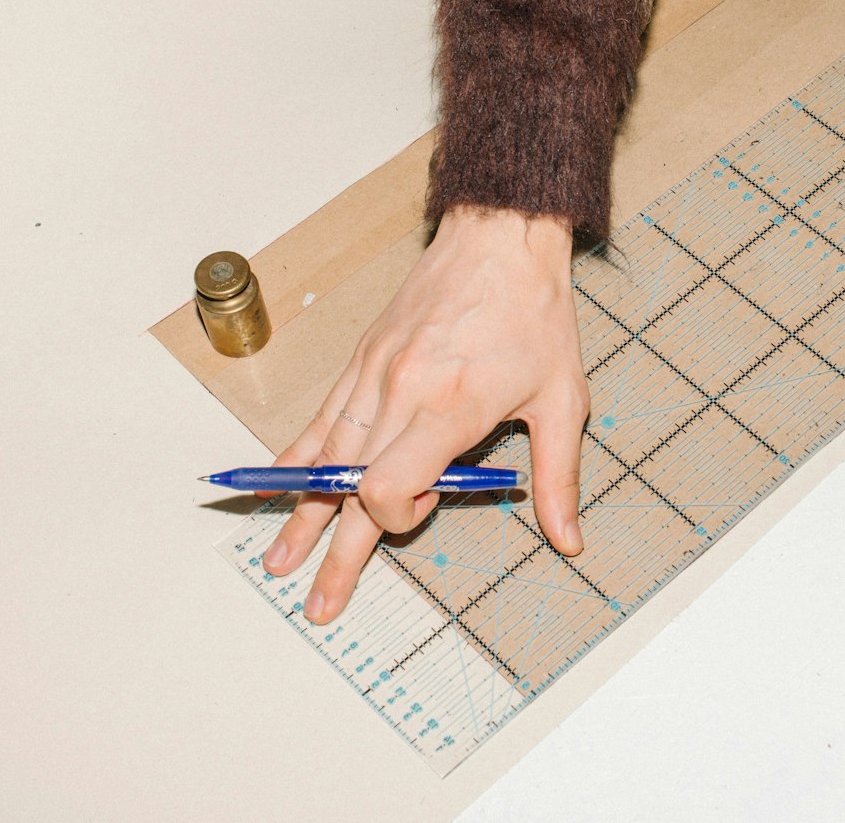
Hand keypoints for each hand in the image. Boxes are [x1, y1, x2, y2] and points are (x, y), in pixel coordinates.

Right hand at [260, 207, 589, 623]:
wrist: (501, 238)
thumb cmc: (535, 315)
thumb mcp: (561, 400)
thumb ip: (557, 477)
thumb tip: (568, 539)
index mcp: (447, 407)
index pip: (388, 488)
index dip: (398, 519)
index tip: (426, 511)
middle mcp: (398, 393)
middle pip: (349, 488)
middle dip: (334, 553)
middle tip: (318, 605)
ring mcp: (373, 374)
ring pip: (325, 457)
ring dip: (301, 513)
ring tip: (280, 558)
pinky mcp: (363, 359)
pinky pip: (322, 418)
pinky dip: (299, 456)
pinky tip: (276, 483)